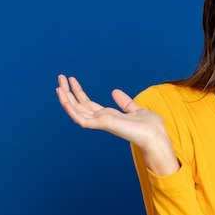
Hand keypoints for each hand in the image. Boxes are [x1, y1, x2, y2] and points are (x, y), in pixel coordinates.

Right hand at [56, 75, 178, 174]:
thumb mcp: (136, 110)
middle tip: (60, 78)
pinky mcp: (103, 124)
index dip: (78, 92)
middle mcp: (102, 119)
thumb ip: (124, 102)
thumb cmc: (150, 127)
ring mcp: (101, 123)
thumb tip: (114, 92)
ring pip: (77, 112)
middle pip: (79, 105)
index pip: (88, 103)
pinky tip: (65, 101)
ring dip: (66, 100)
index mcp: (109, 116)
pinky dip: (72, 111)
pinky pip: (82, 119)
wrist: (156, 136)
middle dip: (68, 92)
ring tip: (58, 87)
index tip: (71, 80)